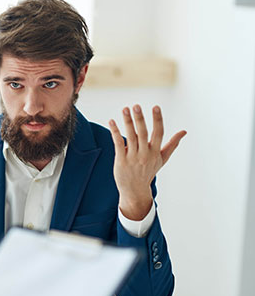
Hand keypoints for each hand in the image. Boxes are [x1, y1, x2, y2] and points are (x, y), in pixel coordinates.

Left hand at [108, 105, 186, 219]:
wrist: (135, 190)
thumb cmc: (148, 172)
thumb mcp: (162, 159)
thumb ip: (172, 144)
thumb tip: (184, 132)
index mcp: (155, 152)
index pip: (158, 133)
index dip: (157, 120)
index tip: (156, 107)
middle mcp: (145, 154)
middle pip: (143, 133)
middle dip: (140, 119)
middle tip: (136, 106)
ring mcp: (133, 157)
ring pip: (130, 136)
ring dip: (127, 122)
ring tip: (125, 109)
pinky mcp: (121, 160)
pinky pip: (118, 143)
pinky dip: (115, 132)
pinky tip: (111, 121)